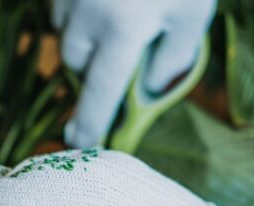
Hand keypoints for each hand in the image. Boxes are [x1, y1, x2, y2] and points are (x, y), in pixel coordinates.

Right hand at [53, 0, 215, 146]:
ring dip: (84, 36)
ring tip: (114, 13)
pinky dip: (77, 11)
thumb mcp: (191, 15)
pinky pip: (61, 6)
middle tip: (117, 52)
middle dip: (92, 66)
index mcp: (123, 30)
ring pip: (65, 34)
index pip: (101, 91)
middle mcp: (88, 14)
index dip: (90, 122)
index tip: (79, 144)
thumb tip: (146, 94)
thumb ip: (172, 62)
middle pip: (76, 63)